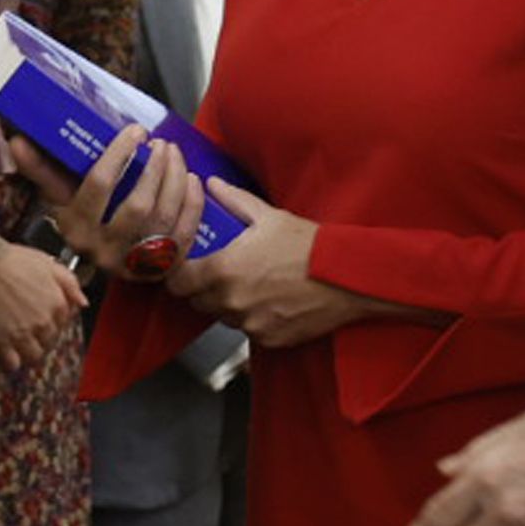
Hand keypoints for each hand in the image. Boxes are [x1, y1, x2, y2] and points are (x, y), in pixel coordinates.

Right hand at [0, 236, 87, 375]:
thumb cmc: (11, 259)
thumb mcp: (47, 263)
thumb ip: (69, 283)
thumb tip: (83, 302)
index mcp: (57, 303)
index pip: (63, 323)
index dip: (52, 321)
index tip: (41, 318)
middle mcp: (44, 322)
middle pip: (49, 341)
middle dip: (41, 337)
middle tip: (28, 332)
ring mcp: (23, 334)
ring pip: (34, 356)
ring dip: (28, 352)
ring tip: (18, 345)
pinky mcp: (2, 342)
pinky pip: (13, 364)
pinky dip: (10, 361)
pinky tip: (5, 352)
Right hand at [6, 126, 205, 275]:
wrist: (104, 262)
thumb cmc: (84, 220)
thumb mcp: (60, 199)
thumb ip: (41, 170)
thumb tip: (17, 141)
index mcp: (78, 229)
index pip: (99, 186)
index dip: (119, 155)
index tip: (135, 131)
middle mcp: (106, 251)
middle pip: (138, 204)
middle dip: (155, 168)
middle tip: (162, 143)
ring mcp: (136, 263)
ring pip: (164, 217)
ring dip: (175, 180)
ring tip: (175, 155)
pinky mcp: (163, 268)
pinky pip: (184, 233)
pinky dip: (192, 205)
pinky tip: (192, 180)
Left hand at [168, 179, 367, 347]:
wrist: (346, 276)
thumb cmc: (309, 245)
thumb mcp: (269, 216)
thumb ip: (233, 201)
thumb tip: (212, 185)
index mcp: (223, 270)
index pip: (178, 282)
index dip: (180, 274)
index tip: (188, 268)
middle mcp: (231, 302)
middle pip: (198, 302)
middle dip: (204, 289)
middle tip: (222, 273)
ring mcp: (250, 324)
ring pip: (224, 317)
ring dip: (230, 305)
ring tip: (253, 285)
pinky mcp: (268, 340)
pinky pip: (249, 331)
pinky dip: (255, 319)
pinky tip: (273, 301)